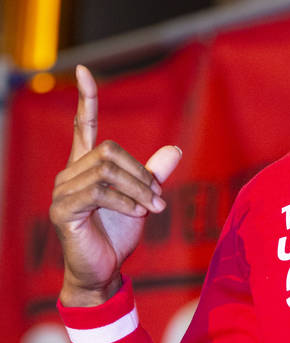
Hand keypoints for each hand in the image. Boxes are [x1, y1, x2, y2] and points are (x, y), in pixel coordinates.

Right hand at [50, 65, 181, 305]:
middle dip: (140, 172)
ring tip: (154, 209)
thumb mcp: (143, 199)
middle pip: (109, 150)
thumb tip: (175, 148)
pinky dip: (126, 201)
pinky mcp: (63, 210)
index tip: (83, 70)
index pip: (82, 125)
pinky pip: (99, 192)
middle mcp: (69, 174)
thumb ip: (153, 174)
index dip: (85, 99)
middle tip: (158, 197)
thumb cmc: (118, 235)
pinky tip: (138, 214)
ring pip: (106, 171)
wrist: (103, 271)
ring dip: (138, 189)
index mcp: (85, 167)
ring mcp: (62, 192)